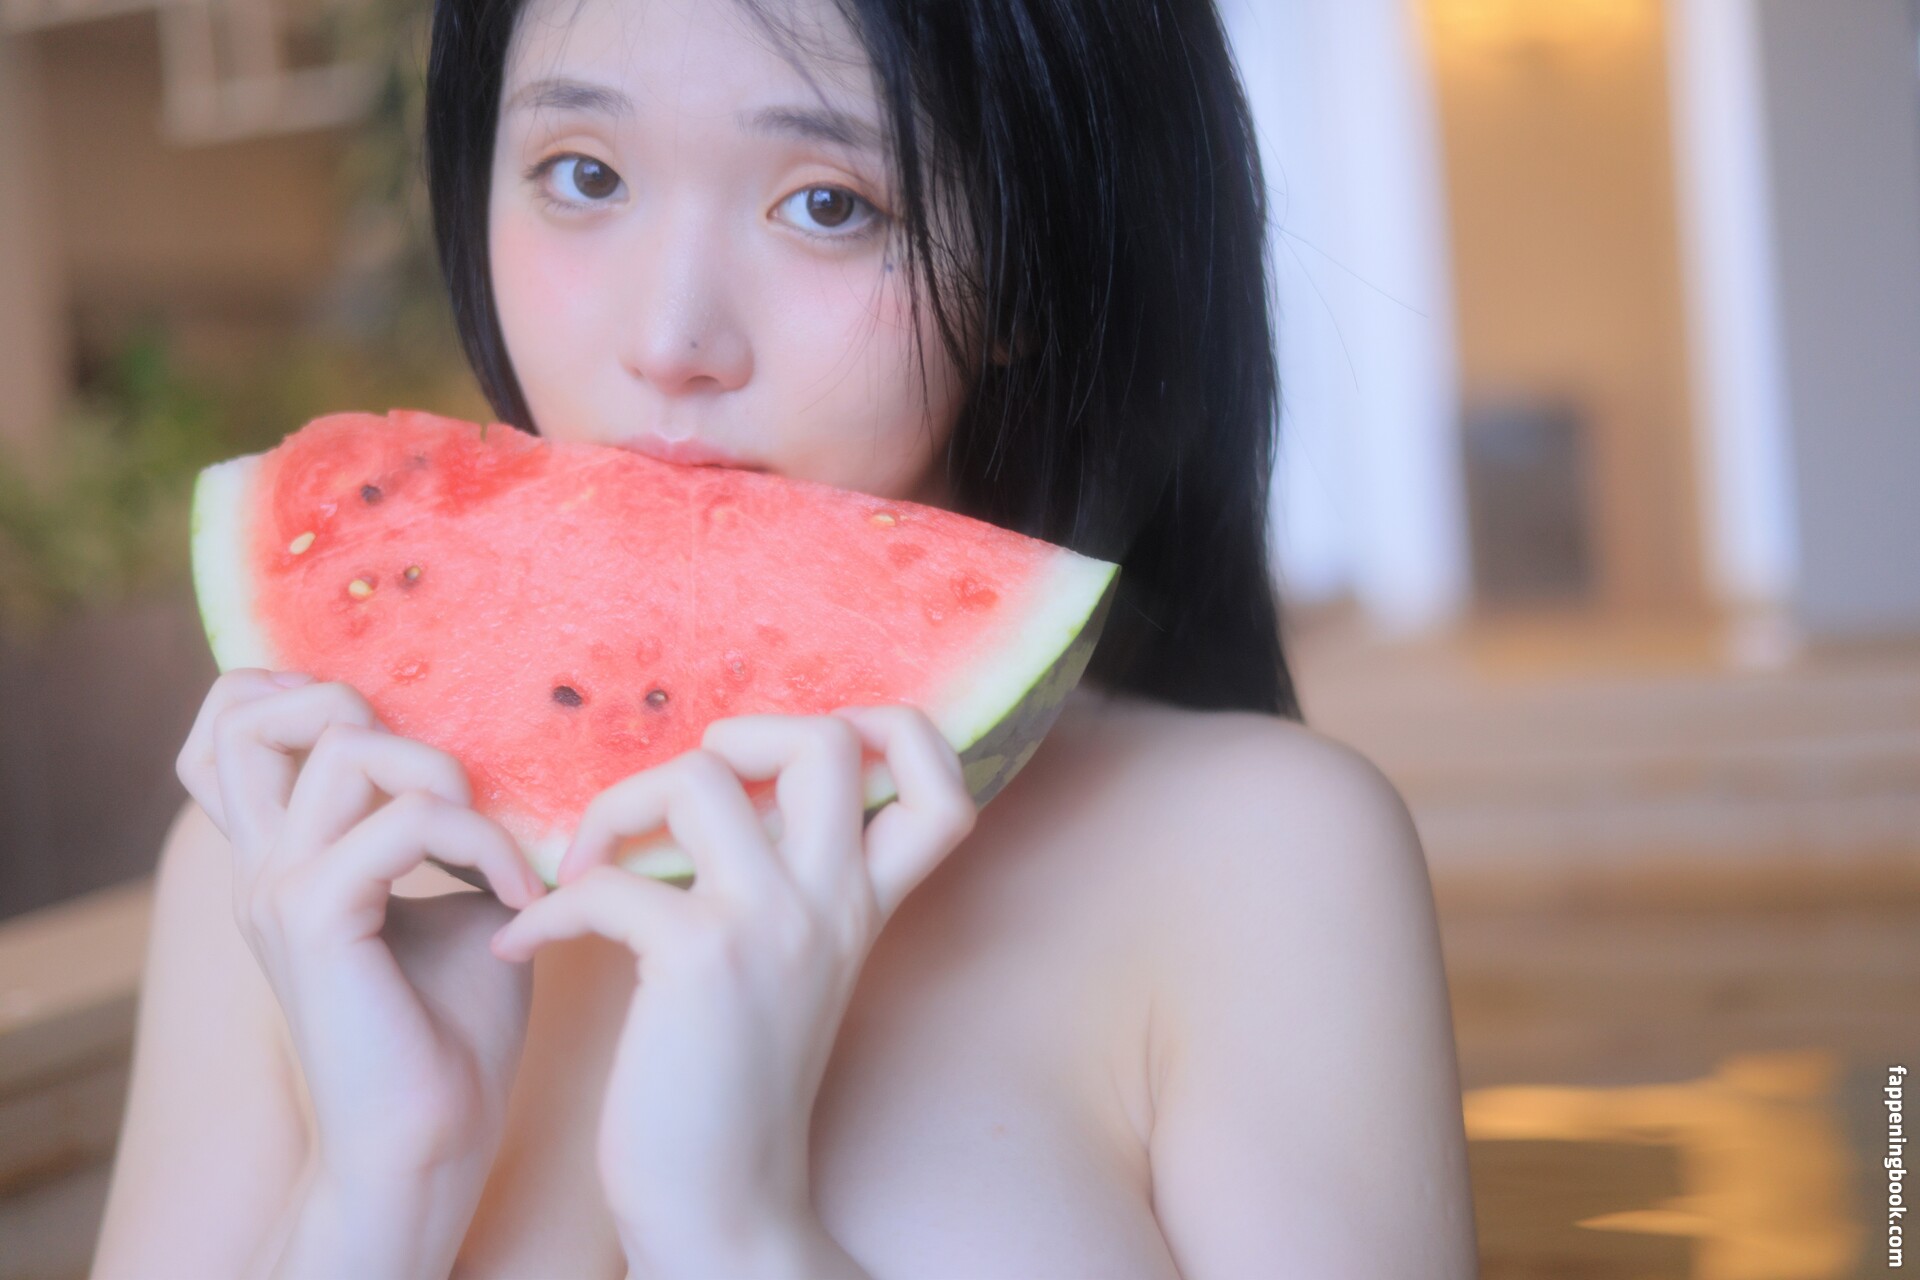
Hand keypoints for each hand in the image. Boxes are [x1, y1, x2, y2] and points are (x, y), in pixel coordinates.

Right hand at [176, 669, 546, 1188]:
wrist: (431, 1143)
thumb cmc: (454, 1033)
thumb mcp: (456, 904)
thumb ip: (448, 829)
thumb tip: (496, 762)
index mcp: (283, 857)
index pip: (229, 728)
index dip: (296, 692)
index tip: (401, 742)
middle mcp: (264, 865)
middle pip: (253, 712)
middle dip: (365, 711)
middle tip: (446, 792)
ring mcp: (277, 889)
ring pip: (345, 747)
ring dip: (447, 778)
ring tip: (492, 851)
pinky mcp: (313, 920)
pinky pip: (405, 823)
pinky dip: (481, 844)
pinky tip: (515, 899)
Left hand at [488, 705, 976, 1271]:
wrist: (725, 1213)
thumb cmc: (732, 1093)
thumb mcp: (791, 976)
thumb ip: (787, 891)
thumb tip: (723, 802)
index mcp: (862, 907)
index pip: (941, 782)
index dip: (897, 734)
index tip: (799, 762)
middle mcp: (833, 902)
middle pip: (835, 739)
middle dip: (745, 732)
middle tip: (686, 799)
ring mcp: (773, 925)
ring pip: (705, 775)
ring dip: (620, 802)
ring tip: (585, 863)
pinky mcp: (700, 958)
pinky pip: (608, 878)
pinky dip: (548, 905)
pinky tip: (526, 944)